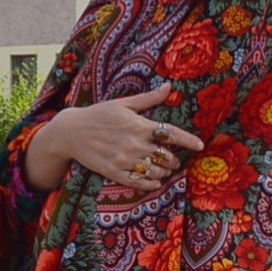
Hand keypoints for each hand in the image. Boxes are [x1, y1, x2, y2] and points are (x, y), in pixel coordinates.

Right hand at [23, 84, 204, 194]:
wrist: (71, 131)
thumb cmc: (99, 114)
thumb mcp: (123, 103)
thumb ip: (148, 98)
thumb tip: (168, 87)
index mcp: (139, 125)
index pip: (171, 135)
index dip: (188, 141)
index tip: (200, 145)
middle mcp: (135, 143)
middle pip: (166, 157)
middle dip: (174, 160)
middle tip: (173, 160)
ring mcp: (125, 159)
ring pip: (156, 171)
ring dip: (164, 172)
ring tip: (164, 170)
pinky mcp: (114, 172)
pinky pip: (140, 182)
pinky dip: (151, 183)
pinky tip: (154, 181)